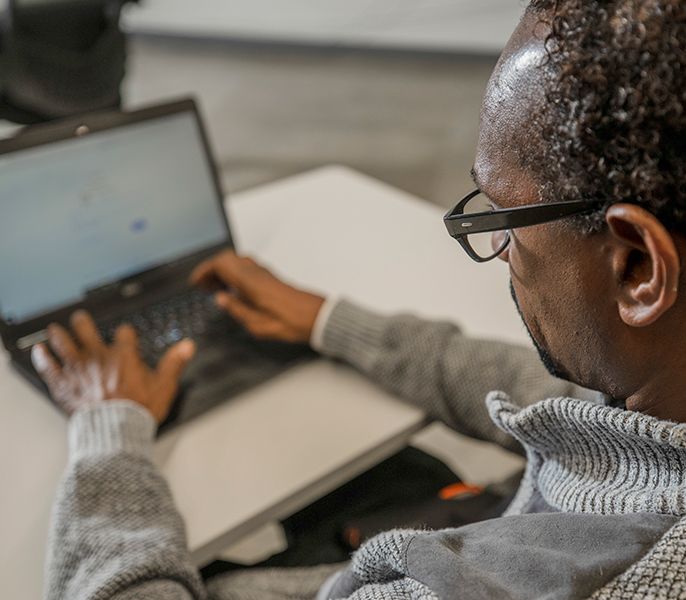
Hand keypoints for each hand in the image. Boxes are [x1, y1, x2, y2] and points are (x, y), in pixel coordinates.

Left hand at [31, 311, 195, 422]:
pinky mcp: (65, 385)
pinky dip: (43, 358)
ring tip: (55, 328)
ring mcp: (79, 369)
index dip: (126, 333)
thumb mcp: (164, 386)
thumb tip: (187, 346)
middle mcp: (99, 357)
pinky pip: (49, 367)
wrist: (115, 431)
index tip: (126, 334)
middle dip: (83, 323)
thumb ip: (174, 363)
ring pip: (64, 344)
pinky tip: (39, 351)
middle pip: (87, 331)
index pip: (124, 334)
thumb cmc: (138, 410)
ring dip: (59, 334)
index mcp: (124, 355)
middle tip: (81, 318)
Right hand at [190, 251, 324, 343]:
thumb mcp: (256, 324)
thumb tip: (221, 299)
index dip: (204, 271)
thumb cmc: (290, 321)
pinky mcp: (271, 277)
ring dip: (224, 271)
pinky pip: (247, 268)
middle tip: (204, 286)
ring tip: (217, 288)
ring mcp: (264, 273)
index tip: (196, 282)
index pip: (220, 263)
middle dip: (212, 269)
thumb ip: (236, 309)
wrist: (315, 317)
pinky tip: (236, 290)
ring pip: (238, 261)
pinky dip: (236, 274)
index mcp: (249, 280)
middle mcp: (256, 272)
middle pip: (227, 258)